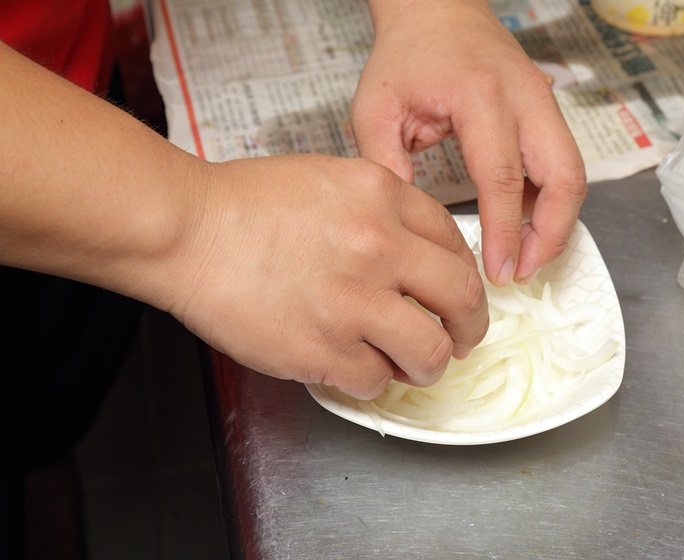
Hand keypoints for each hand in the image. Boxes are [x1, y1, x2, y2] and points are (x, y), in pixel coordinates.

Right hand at [168, 155, 488, 398]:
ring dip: (427, 365)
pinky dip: (371, 379)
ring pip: (430, 352)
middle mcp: (379, 247)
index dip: (462, 276)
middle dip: (469, 327)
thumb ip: (380, 210)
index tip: (457, 295)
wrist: (187, 230)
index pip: (454, 242)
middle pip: (462, 298)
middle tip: (462, 338)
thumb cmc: (243, 204)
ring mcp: (354, 302)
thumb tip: (415, 254)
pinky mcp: (324, 350)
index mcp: (382, 197)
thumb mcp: (328, 180)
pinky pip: (375, 380)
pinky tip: (353, 365)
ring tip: (412, 366)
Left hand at [352, 0, 586, 285]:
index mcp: (480, 96)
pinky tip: (524, 225)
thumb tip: (407, 225)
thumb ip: (386, 165)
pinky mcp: (546, 109)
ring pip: (573, 171)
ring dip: (557, 220)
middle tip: (524, 271)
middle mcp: (525, 97)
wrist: (435, 11)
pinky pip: (562, 162)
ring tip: (527, 257)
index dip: (505, 232)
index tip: (499, 271)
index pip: (503, 177)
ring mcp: (543, 100)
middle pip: (565, 176)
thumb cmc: (405, 57)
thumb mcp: (376, 109)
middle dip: (552, 234)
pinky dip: (551, 200)